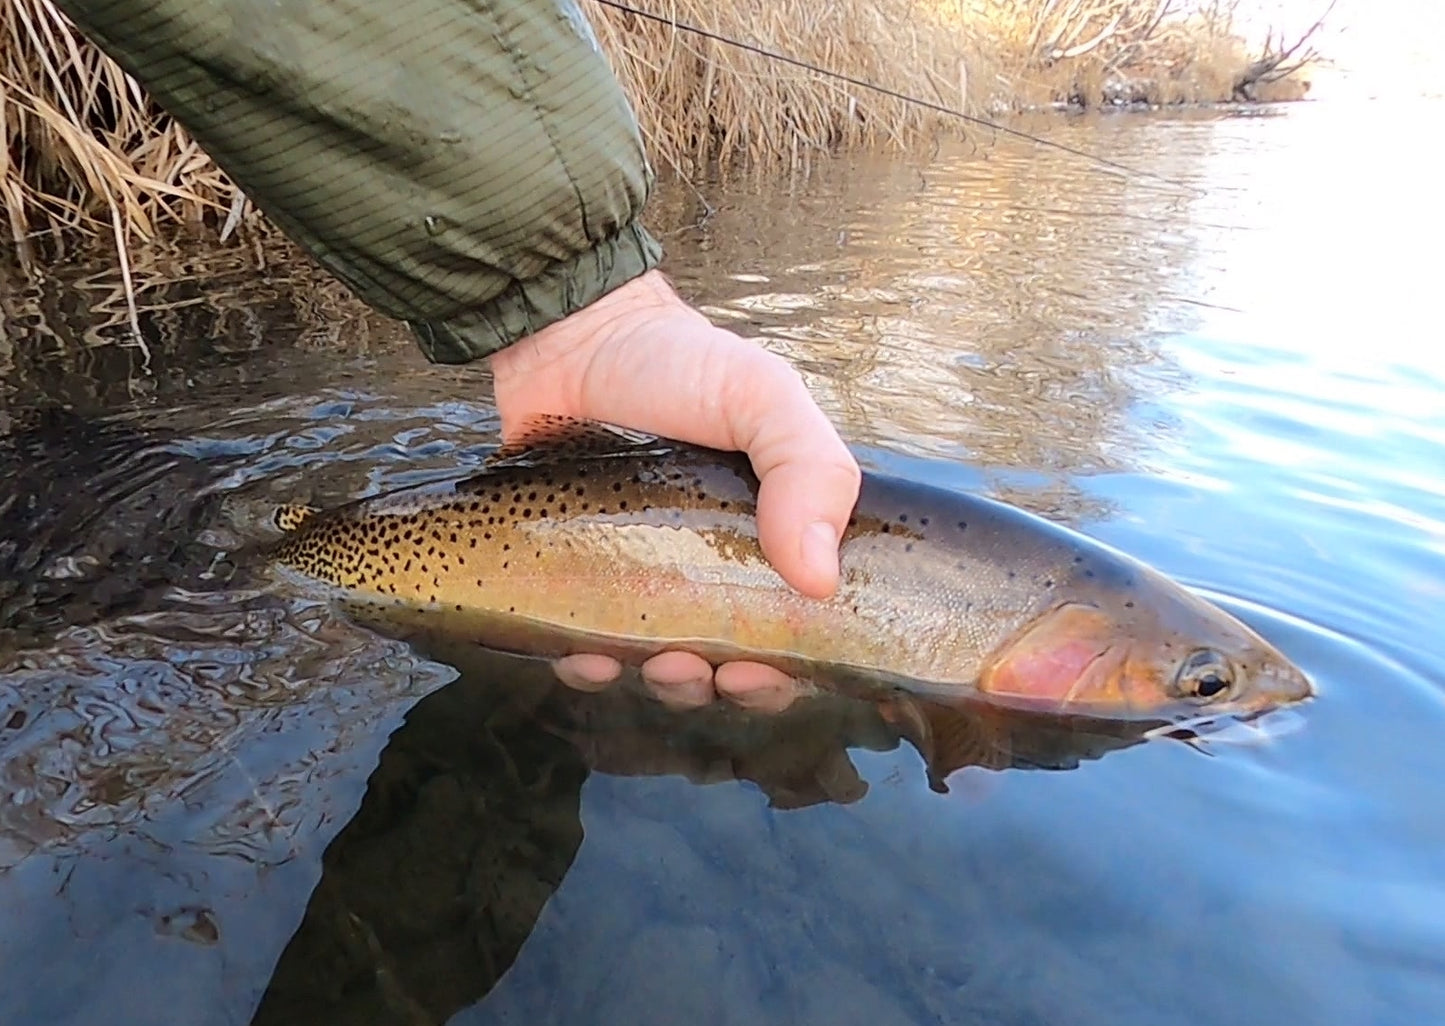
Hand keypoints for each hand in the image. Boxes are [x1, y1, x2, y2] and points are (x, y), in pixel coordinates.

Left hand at [487, 269, 860, 712]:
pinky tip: (584, 657)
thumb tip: (820, 581)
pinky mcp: (575, 574)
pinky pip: (582, 642)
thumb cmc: (678, 364)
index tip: (762, 674)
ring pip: (656, 663)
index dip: (785, 671)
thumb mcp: (765, 397)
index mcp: (768, 535)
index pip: (792, 628)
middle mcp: (707, 566)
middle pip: (726, 663)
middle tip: (705, 670)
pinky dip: (587, 665)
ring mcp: (639, 573)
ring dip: (663, 683)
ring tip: (654, 662)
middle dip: (720, 685)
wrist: (569, 335)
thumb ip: (810, 470)